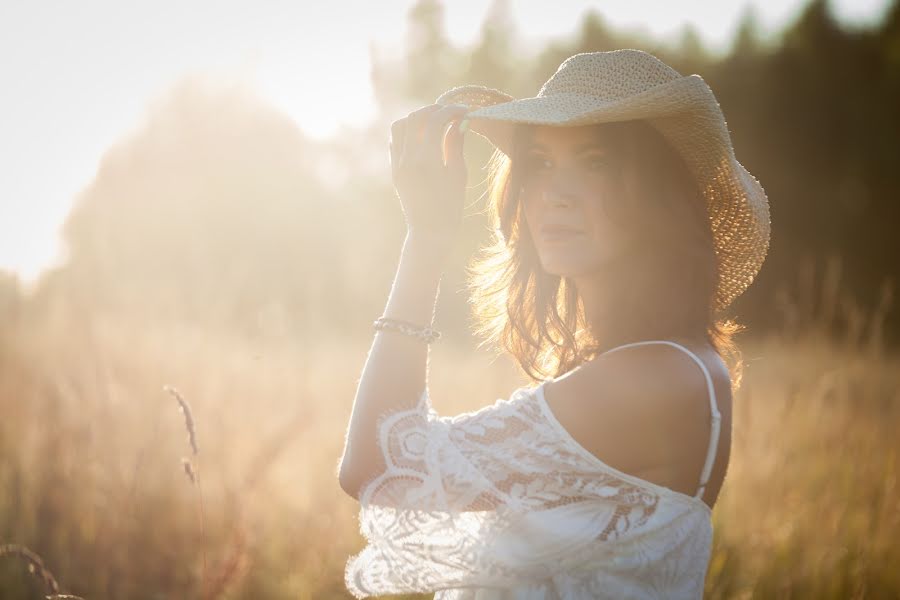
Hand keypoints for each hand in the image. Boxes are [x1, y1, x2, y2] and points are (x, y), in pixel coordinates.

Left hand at [390, 104, 468, 244]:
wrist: (430, 231)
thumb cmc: (451, 206)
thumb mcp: (458, 174)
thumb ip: (456, 144)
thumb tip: (459, 121)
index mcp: (427, 162)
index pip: (435, 121)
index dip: (451, 111)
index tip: (465, 111)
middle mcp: (408, 160)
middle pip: (416, 118)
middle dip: (434, 110)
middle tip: (450, 112)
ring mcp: (397, 165)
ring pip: (400, 126)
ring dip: (417, 118)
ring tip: (434, 122)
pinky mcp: (394, 170)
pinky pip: (395, 140)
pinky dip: (407, 131)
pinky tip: (422, 136)